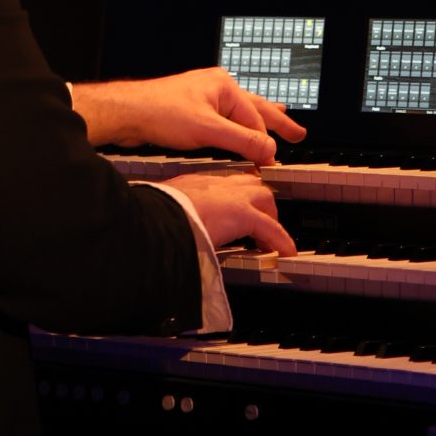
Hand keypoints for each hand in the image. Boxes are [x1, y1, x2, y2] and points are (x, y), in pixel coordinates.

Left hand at [71, 67, 306, 164]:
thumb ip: (241, 140)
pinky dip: (238, 126)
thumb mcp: (207, 130)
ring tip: (280, 119)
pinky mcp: (193, 111)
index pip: (255, 118)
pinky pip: (224, 119)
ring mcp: (205, 98)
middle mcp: (217, 88)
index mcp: (224, 86)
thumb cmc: (160, 112)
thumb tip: (269, 150)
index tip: (271, 163)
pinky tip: (240, 130)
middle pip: (255, 107)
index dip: (265, 143)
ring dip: (259, 121)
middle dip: (277, 121)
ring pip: (240, 112)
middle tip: (298, 133)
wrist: (127, 112)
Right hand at [165, 172, 296, 257]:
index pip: (221, 183)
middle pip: (248, 183)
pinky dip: (281, 240)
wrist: (152, 220)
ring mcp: (231, 196)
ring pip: (263, 198)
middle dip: (258, 201)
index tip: (233, 208)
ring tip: (270, 238)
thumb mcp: (161, 212)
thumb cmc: (150, 219)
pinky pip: (271, 228)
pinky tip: (285, 252)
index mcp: (193, 183)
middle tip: (260, 221)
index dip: (233, 195)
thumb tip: (163, 235)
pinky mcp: (242, 213)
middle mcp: (214, 184)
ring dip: (270, 217)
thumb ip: (169, 217)